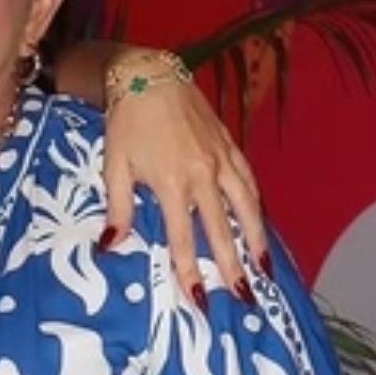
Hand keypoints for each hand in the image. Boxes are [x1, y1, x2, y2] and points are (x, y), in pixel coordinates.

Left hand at [102, 58, 268, 304]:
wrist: (148, 75)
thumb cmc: (126, 122)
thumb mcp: (114, 165)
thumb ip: (117, 209)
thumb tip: (110, 247)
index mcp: (171, 183)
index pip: (183, 238)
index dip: (189, 270)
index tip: (199, 299)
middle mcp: (203, 174)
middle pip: (222, 229)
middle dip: (233, 266)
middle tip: (245, 297)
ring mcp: (221, 159)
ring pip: (247, 206)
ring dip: (257, 239)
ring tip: (264, 268)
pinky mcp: (230, 145)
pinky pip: (249, 181)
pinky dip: (257, 204)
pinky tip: (261, 221)